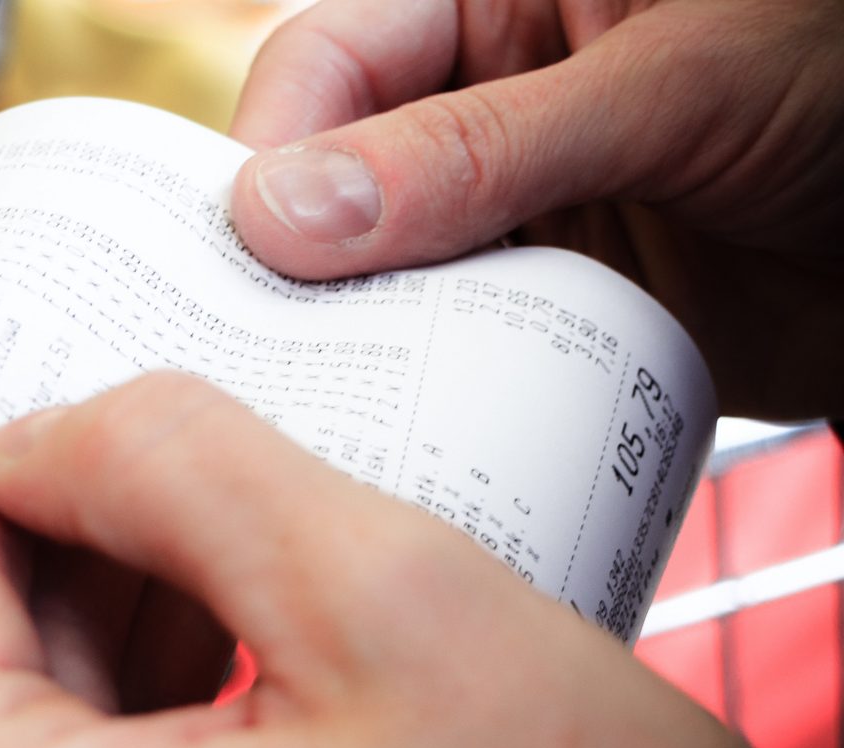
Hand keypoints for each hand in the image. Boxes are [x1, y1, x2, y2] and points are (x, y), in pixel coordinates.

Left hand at [0, 373, 799, 747]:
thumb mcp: (385, 597)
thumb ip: (176, 464)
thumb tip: (40, 431)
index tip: (32, 379)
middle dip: (56, 511)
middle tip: (134, 418)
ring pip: (35, 696)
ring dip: (109, 577)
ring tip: (195, 488)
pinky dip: (149, 656)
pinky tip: (221, 586)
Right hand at [228, 0, 843, 419]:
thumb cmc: (841, 81)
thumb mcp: (673, 84)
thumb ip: (480, 146)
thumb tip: (287, 214)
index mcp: (491, 3)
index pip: (330, 62)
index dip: (274, 151)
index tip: (248, 252)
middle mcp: (480, 103)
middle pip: (332, 178)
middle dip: (296, 261)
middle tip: (260, 351)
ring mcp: (506, 209)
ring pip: (379, 272)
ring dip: (358, 334)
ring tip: (330, 402)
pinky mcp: (540, 301)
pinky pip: (453, 342)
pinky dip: (430, 381)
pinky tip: (415, 420)